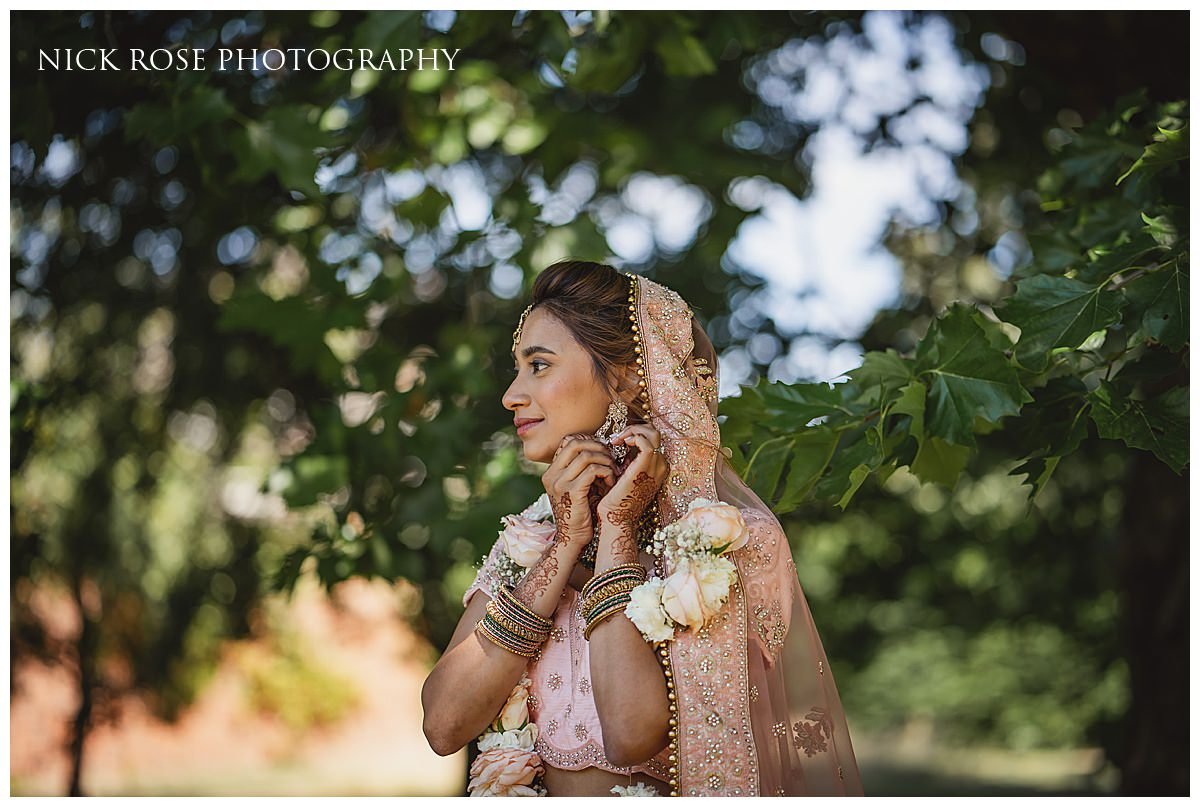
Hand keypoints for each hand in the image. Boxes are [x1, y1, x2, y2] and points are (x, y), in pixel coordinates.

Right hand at [541, 433, 618, 550]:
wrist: (573, 538)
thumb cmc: (580, 512)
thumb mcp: (576, 487)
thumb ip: (580, 470)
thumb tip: (598, 449)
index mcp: (551, 472)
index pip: (567, 441)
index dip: (588, 441)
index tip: (602, 451)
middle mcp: (551, 475)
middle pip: (575, 443)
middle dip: (598, 446)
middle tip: (611, 458)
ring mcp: (560, 483)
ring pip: (586, 455)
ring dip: (605, 461)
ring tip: (613, 471)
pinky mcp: (572, 492)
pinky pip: (592, 470)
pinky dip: (605, 472)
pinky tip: (610, 481)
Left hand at [596, 424, 667, 546]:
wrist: (616, 519)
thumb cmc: (614, 499)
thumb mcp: (623, 474)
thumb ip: (626, 459)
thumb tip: (615, 442)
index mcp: (656, 467)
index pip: (652, 438)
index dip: (635, 433)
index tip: (617, 440)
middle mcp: (660, 466)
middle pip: (655, 432)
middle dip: (634, 428)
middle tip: (616, 438)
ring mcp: (655, 466)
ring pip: (652, 433)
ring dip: (632, 431)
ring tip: (616, 441)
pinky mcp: (646, 468)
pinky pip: (646, 441)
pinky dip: (632, 437)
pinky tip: (618, 444)